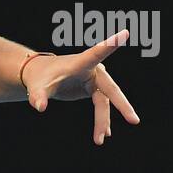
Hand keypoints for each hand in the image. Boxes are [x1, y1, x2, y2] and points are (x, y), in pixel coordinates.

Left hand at [23, 29, 141, 144]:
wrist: (40, 77)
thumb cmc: (40, 78)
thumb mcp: (38, 87)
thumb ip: (39, 96)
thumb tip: (39, 107)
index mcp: (81, 62)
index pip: (97, 53)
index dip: (110, 44)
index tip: (124, 33)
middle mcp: (93, 70)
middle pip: (110, 90)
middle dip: (122, 106)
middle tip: (134, 120)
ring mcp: (95, 80)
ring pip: (105, 103)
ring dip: (103, 121)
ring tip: (101, 139)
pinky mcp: (94, 88)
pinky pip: (102, 105)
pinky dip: (102, 119)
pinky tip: (104, 134)